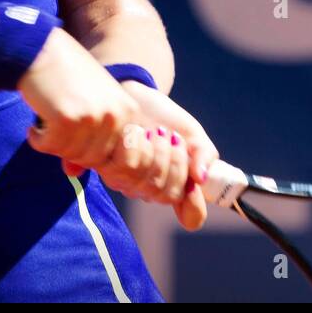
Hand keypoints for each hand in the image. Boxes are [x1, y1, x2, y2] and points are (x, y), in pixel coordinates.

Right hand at [18, 30, 138, 170]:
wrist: (38, 48)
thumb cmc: (64, 75)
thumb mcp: (89, 103)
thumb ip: (92, 139)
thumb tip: (75, 174)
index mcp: (129, 110)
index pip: (119, 158)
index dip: (93, 157)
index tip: (74, 142)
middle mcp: (115, 114)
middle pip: (93, 159)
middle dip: (70, 150)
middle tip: (55, 130)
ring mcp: (93, 117)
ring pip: (71, 155)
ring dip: (53, 144)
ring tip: (46, 123)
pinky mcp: (67, 119)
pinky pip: (50, 147)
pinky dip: (37, 140)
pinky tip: (34, 124)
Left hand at [69, 81, 219, 231]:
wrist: (137, 97)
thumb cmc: (167, 119)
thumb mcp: (192, 134)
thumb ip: (203, 155)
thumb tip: (201, 178)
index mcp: (176, 187)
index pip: (191, 215)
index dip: (194, 201)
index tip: (195, 178)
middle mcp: (152, 192)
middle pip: (168, 195)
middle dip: (176, 162)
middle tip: (174, 136)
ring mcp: (129, 183)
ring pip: (148, 185)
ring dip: (158, 153)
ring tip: (157, 130)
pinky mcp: (108, 167)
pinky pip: (126, 169)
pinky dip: (138, 147)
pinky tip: (139, 132)